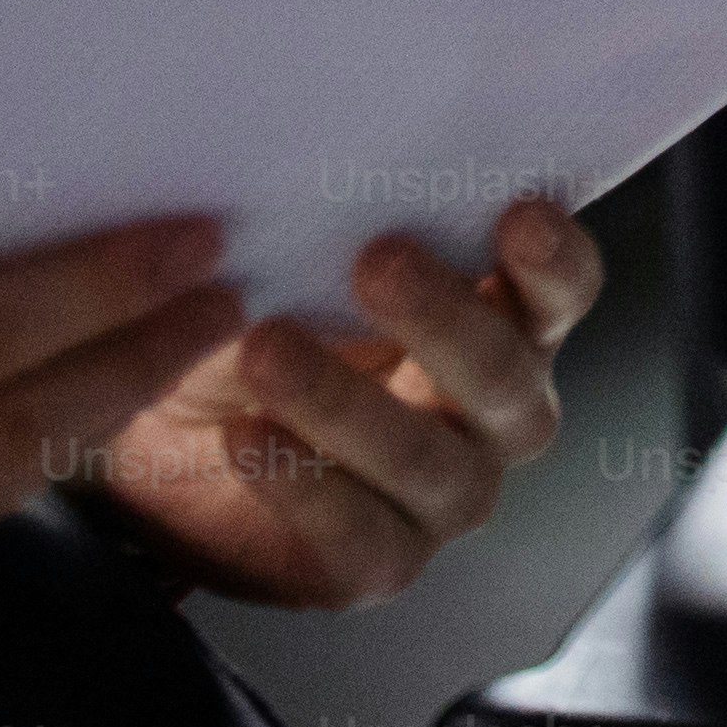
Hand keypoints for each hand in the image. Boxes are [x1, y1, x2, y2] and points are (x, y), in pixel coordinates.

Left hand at [77, 201, 599, 607]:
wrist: (166, 433)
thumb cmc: (260, 323)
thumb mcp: (299, 261)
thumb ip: (348, 226)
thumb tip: (341, 161)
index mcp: (503, 325)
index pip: (561, 293)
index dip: (553, 259)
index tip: (516, 213)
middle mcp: (494, 416)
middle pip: (506, 376)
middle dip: (444, 318)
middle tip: (375, 261)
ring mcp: (445, 497)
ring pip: (428, 459)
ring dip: (347, 403)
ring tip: (267, 350)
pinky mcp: (379, 564)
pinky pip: (358, 535)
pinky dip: (300, 484)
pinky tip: (247, 439)